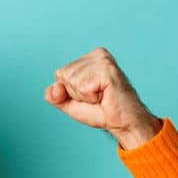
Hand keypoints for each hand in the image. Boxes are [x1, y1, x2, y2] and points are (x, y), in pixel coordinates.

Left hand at [44, 48, 161, 148]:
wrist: (123, 123)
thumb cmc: (102, 111)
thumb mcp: (71, 104)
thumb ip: (55, 95)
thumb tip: (54, 88)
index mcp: (88, 58)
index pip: (60, 73)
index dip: (71, 92)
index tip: (90, 95)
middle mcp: (96, 54)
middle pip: (64, 75)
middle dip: (77, 94)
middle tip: (97, 97)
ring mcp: (102, 60)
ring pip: (72, 80)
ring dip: (85, 96)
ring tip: (102, 97)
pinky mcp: (107, 69)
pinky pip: (83, 87)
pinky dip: (91, 98)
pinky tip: (105, 96)